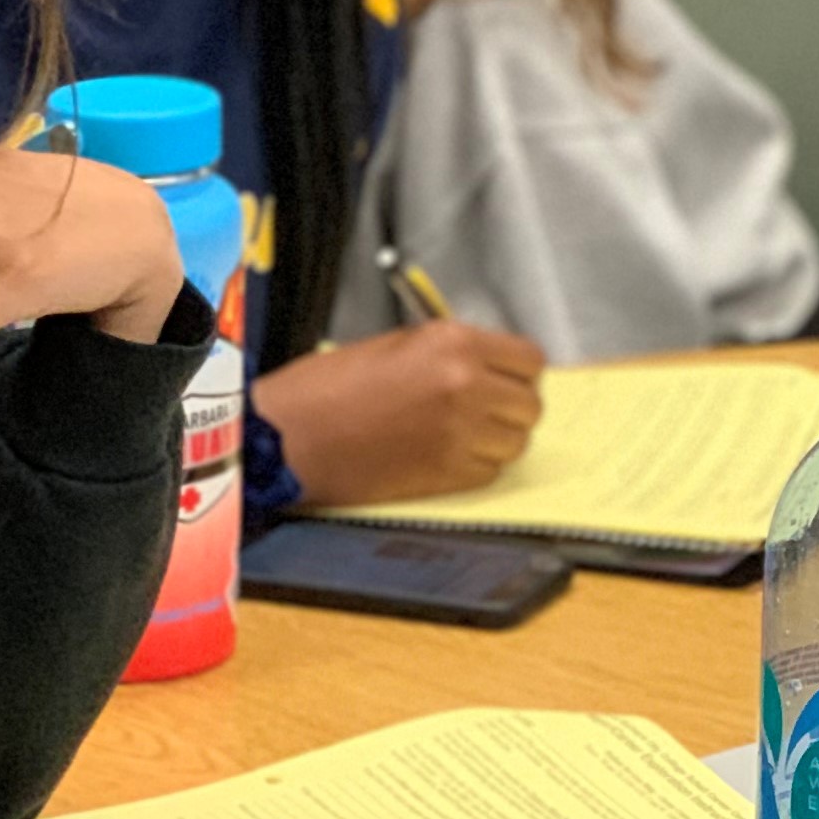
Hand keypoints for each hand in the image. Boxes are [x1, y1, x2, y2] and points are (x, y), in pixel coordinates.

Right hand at [254, 317, 545, 505]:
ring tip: (462, 435)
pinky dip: (477, 466)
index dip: (518, 372)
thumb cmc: (328, 388)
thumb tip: (488, 367)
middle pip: (530, 405)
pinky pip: (490, 472)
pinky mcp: (446, 475)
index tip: (505, 379)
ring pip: (516, 442)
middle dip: (511, 407)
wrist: (288, 438)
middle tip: (484, 409)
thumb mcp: (397, 346)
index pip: (530, 360)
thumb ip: (451, 352)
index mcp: (454, 342)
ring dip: (497, 440)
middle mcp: (466, 384)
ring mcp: (460, 433)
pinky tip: (445, 455)